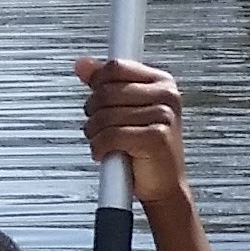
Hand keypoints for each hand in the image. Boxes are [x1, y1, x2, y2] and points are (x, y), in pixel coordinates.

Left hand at [77, 57, 190, 207]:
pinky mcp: (156, 138)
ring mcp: (163, 116)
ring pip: (105, 115)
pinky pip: (111, 135)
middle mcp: (167, 96)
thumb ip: (104, 84)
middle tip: (100, 127)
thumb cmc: (146, 150)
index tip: (98, 102)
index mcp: (162, 83)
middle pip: (106, 91)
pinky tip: (105, 153)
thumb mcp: (125, 109)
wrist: (164, 186)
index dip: (97, 84)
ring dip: (94, 133)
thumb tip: (82, 64)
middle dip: (94, 113)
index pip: (115, 67)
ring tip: (103, 142)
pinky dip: (100, 147)